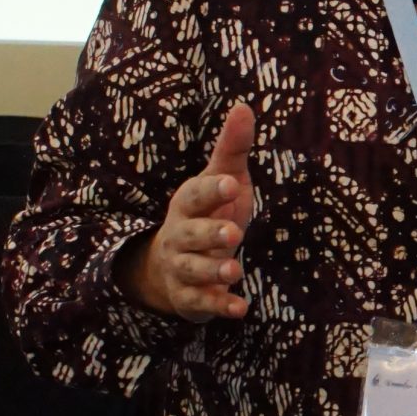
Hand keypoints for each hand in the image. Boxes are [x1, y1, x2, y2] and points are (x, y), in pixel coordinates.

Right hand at [120, 103, 259, 322]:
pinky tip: (240, 308)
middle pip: (190, 235)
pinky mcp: (190, 296)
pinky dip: (220, 306)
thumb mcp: (222, 181)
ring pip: (193, 270)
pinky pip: (202, 302)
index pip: (195, 195)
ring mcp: (182, 268)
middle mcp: (180, 236)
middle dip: (209, 236)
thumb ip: (233, 149)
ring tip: (234, 272)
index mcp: (188, 204)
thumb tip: (243, 106)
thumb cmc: (208, 214)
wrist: (173, 264)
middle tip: (233, 234)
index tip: (230, 184)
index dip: (211, 190)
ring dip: (213, 272)